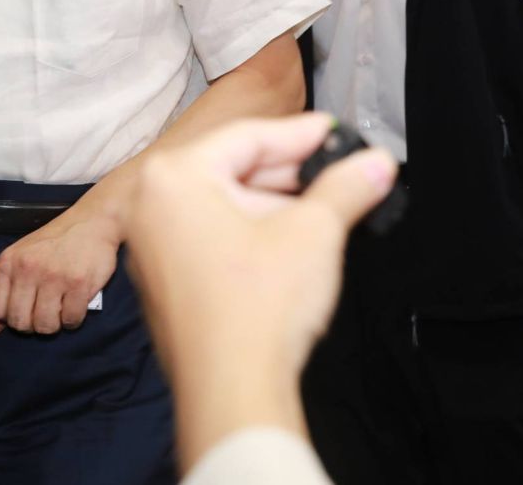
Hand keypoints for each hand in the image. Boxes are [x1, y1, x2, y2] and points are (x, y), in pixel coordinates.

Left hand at [0, 212, 118, 335]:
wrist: (91, 222)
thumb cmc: (54, 242)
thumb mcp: (21, 259)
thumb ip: (4, 293)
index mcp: (8, 262)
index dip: (8, 318)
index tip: (22, 311)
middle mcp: (28, 269)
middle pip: (19, 322)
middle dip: (32, 326)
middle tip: (42, 314)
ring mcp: (54, 277)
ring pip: (45, 326)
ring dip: (53, 325)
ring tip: (59, 311)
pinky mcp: (79, 284)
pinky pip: (70, 320)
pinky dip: (72, 320)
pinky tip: (74, 307)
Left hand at [126, 114, 396, 388]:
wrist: (233, 390)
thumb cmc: (257, 309)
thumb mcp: (314, 231)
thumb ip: (346, 187)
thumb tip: (374, 164)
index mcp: (172, 177)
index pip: (248, 137)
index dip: (302, 134)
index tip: (336, 133)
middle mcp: (149, 204)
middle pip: (232, 168)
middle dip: (291, 172)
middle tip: (339, 170)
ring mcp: (150, 243)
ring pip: (222, 203)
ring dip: (274, 203)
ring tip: (325, 207)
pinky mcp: (165, 278)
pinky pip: (209, 235)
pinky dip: (248, 231)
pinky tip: (291, 241)